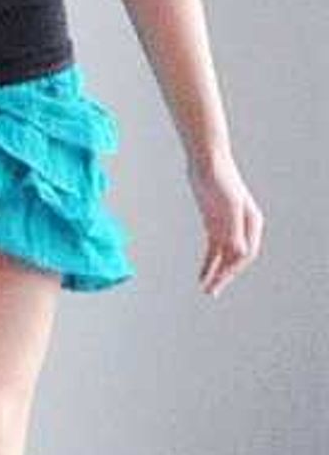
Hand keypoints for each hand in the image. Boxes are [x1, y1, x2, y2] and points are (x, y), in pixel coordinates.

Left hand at [191, 150, 264, 294]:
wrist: (207, 162)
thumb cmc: (220, 180)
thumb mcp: (228, 206)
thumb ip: (233, 229)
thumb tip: (240, 253)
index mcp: (252, 223)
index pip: (247, 253)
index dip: (234, 269)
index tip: (220, 279)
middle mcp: (243, 228)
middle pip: (236, 258)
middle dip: (224, 276)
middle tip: (211, 292)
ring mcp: (228, 227)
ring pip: (224, 256)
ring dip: (216, 272)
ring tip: (206, 289)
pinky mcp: (214, 224)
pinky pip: (213, 249)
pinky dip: (208, 262)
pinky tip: (203, 274)